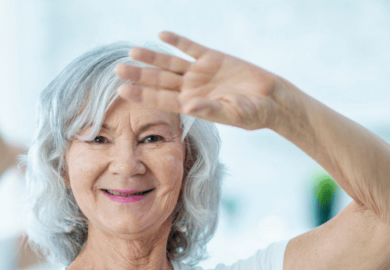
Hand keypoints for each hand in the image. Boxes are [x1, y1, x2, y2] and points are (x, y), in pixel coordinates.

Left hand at [115, 32, 280, 130]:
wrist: (271, 99)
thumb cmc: (252, 114)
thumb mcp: (231, 114)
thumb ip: (209, 110)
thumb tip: (188, 108)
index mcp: (192, 105)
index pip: (161, 100)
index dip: (141, 95)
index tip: (122, 91)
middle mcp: (191, 88)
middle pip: (159, 80)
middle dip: (139, 75)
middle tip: (118, 69)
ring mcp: (200, 72)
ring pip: (170, 63)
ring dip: (152, 57)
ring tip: (132, 51)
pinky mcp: (212, 58)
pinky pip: (191, 48)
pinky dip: (177, 41)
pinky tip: (162, 35)